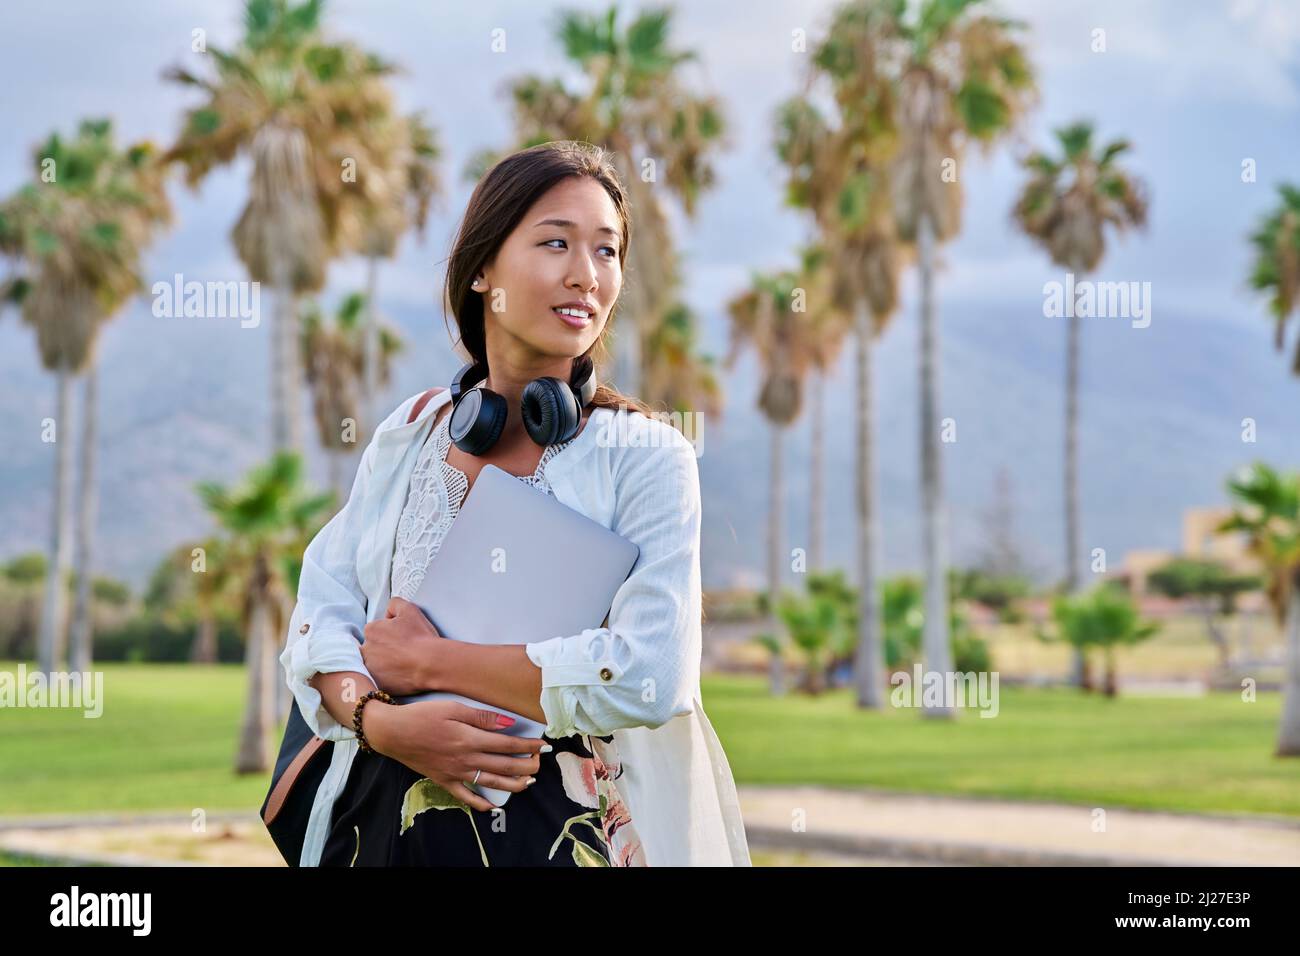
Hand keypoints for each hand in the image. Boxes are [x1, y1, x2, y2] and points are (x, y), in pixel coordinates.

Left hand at [360, 597, 443, 696]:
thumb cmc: (421, 637)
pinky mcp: (376, 684)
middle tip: (401, 653)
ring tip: (401, 665)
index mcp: (371, 630)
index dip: (388, 634)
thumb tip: (389, 611)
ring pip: (374, 665)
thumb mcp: (409, 610)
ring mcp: (369, 669)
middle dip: (383, 650)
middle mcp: (365, 649)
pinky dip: (387, 678)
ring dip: (383, 664)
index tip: (400, 639)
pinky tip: (400, 675)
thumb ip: (395, 604)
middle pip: (371, 648)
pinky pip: (379, 680)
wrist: (430, 663)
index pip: (375, 631)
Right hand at [367, 700, 544, 811]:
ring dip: (512, 784)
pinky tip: (492, 806)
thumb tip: (509, 723)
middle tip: (540, 763)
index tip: (543, 745)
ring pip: (490, 783)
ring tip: (527, 782)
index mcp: (469, 739)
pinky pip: (465, 797)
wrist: (392, 732)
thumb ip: (482, 717)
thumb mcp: (453, 708)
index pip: (507, 744)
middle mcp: (465, 759)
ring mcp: (455, 773)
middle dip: (526, 766)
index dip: (528, 746)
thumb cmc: (422, 716)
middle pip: (504, 766)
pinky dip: (480, 804)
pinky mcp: (444, 781)